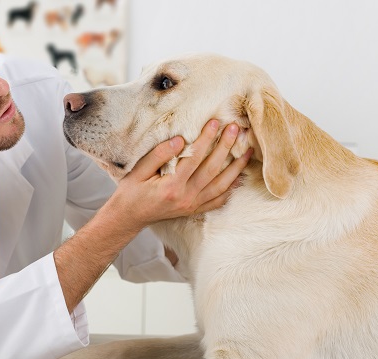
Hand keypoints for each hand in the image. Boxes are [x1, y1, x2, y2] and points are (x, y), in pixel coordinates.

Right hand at [108, 120, 251, 231]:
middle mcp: (186, 197)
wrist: (129, 217)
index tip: (216, 122)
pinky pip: (218, 200)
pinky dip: (231, 189)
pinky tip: (240, 177)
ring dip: (236, 167)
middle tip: (237, 129)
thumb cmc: (131, 192)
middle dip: (226, 147)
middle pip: (213, 169)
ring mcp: (192, 205)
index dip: (207, 138)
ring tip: (248, 150)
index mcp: (172, 186)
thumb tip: (180, 140)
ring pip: (221, 185)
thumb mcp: (138, 171)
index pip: (195, 157)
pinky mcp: (195, 210)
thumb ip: (158, 155)